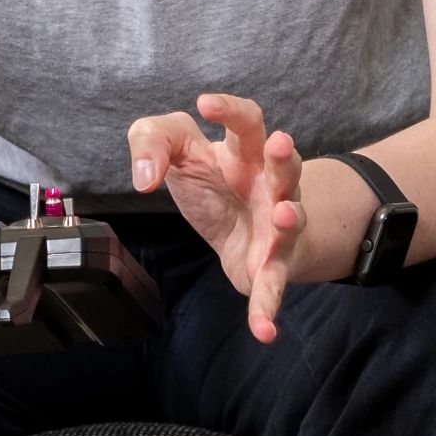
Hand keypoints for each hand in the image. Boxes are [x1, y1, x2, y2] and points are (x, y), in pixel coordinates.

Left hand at [130, 90, 310, 340]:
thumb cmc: (212, 185)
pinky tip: (264, 331)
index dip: (229, 110)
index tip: (205, 103)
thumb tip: (143, 176)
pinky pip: (273, 287)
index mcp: (243, 153)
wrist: (243, 235)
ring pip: (292, 219)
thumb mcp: (175, 152)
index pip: (246, 121)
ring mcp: (277, 226)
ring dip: (291, 218)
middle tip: (280, 143)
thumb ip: (152, 143)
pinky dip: (268, 309)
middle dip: (285, 155)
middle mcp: (269, 185)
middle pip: (285, 163)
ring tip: (284, 216)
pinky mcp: (270, 266)